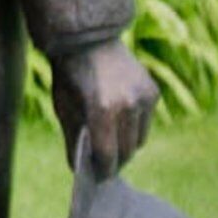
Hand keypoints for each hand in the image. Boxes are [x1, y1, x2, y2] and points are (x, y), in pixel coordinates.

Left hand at [49, 39, 157, 180]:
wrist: (89, 39)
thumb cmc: (70, 76)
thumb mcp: (64, 109)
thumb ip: (74, 141)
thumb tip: (80, 171)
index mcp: (102, 110)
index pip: (107, 156)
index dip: (102, 171)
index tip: (99, 178)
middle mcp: (128, 105)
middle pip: (126, 152)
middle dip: (114, 161)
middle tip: (104, 164)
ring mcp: (143, 98)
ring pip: (139, 141)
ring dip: (125, 145)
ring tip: (110, 141)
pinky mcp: (152, 92)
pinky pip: (146, 123)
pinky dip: (134, 126)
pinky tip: (119, 117)